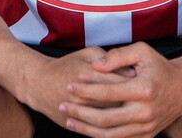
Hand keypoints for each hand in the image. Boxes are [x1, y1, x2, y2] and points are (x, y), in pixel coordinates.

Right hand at [19, 47, 134, 128]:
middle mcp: (80, 94)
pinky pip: (97, 129)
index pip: (116, 80)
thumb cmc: (67, 65)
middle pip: (114, 100)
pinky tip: (122, 121)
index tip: (143, 79)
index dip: (132, 81)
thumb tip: (131, 70)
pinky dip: (111, 126)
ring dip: (123, 115)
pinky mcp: (73, 123)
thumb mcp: (87, 53)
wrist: (38, 84)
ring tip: (134, 108)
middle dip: (132, 99)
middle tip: (143, 96)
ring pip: (107, 117)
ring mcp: (76, 111)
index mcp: (86, 73)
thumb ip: (109, 57)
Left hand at [60, 42, 181, 137]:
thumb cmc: (160, 66)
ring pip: (110, 135)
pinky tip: (86, 130)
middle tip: (62, 105)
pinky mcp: (147, 136)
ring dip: (86, 129)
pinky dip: (100, 137)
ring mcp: (146, 127)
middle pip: (104, 118)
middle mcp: (145, 112)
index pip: (107, 93)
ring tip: (68, 121)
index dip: (85, 91)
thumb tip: (95, 65)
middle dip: (80, 113)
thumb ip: (118, 55)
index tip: (69, 86)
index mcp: (143, 90)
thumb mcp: (142, 52)